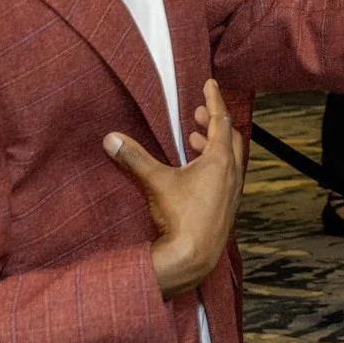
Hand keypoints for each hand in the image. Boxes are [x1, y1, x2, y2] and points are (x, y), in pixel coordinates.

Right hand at [105, 79, 246, 298]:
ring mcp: (232, 192)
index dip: (214, 100)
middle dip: (215, 122)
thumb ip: (134, 158)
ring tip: (193, 139)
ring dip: (213, 145)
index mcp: (220, 161)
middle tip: (198, 113)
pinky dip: (214, 165)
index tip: (210, 84)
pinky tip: (195, 172)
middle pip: (230, 138)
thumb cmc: (180, 217)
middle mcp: (232, 174)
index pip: (221, 120)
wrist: (194, 258)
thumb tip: (110, 137)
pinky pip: (226, 176)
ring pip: (229, 159)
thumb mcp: (156, 182)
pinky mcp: (227, 207)